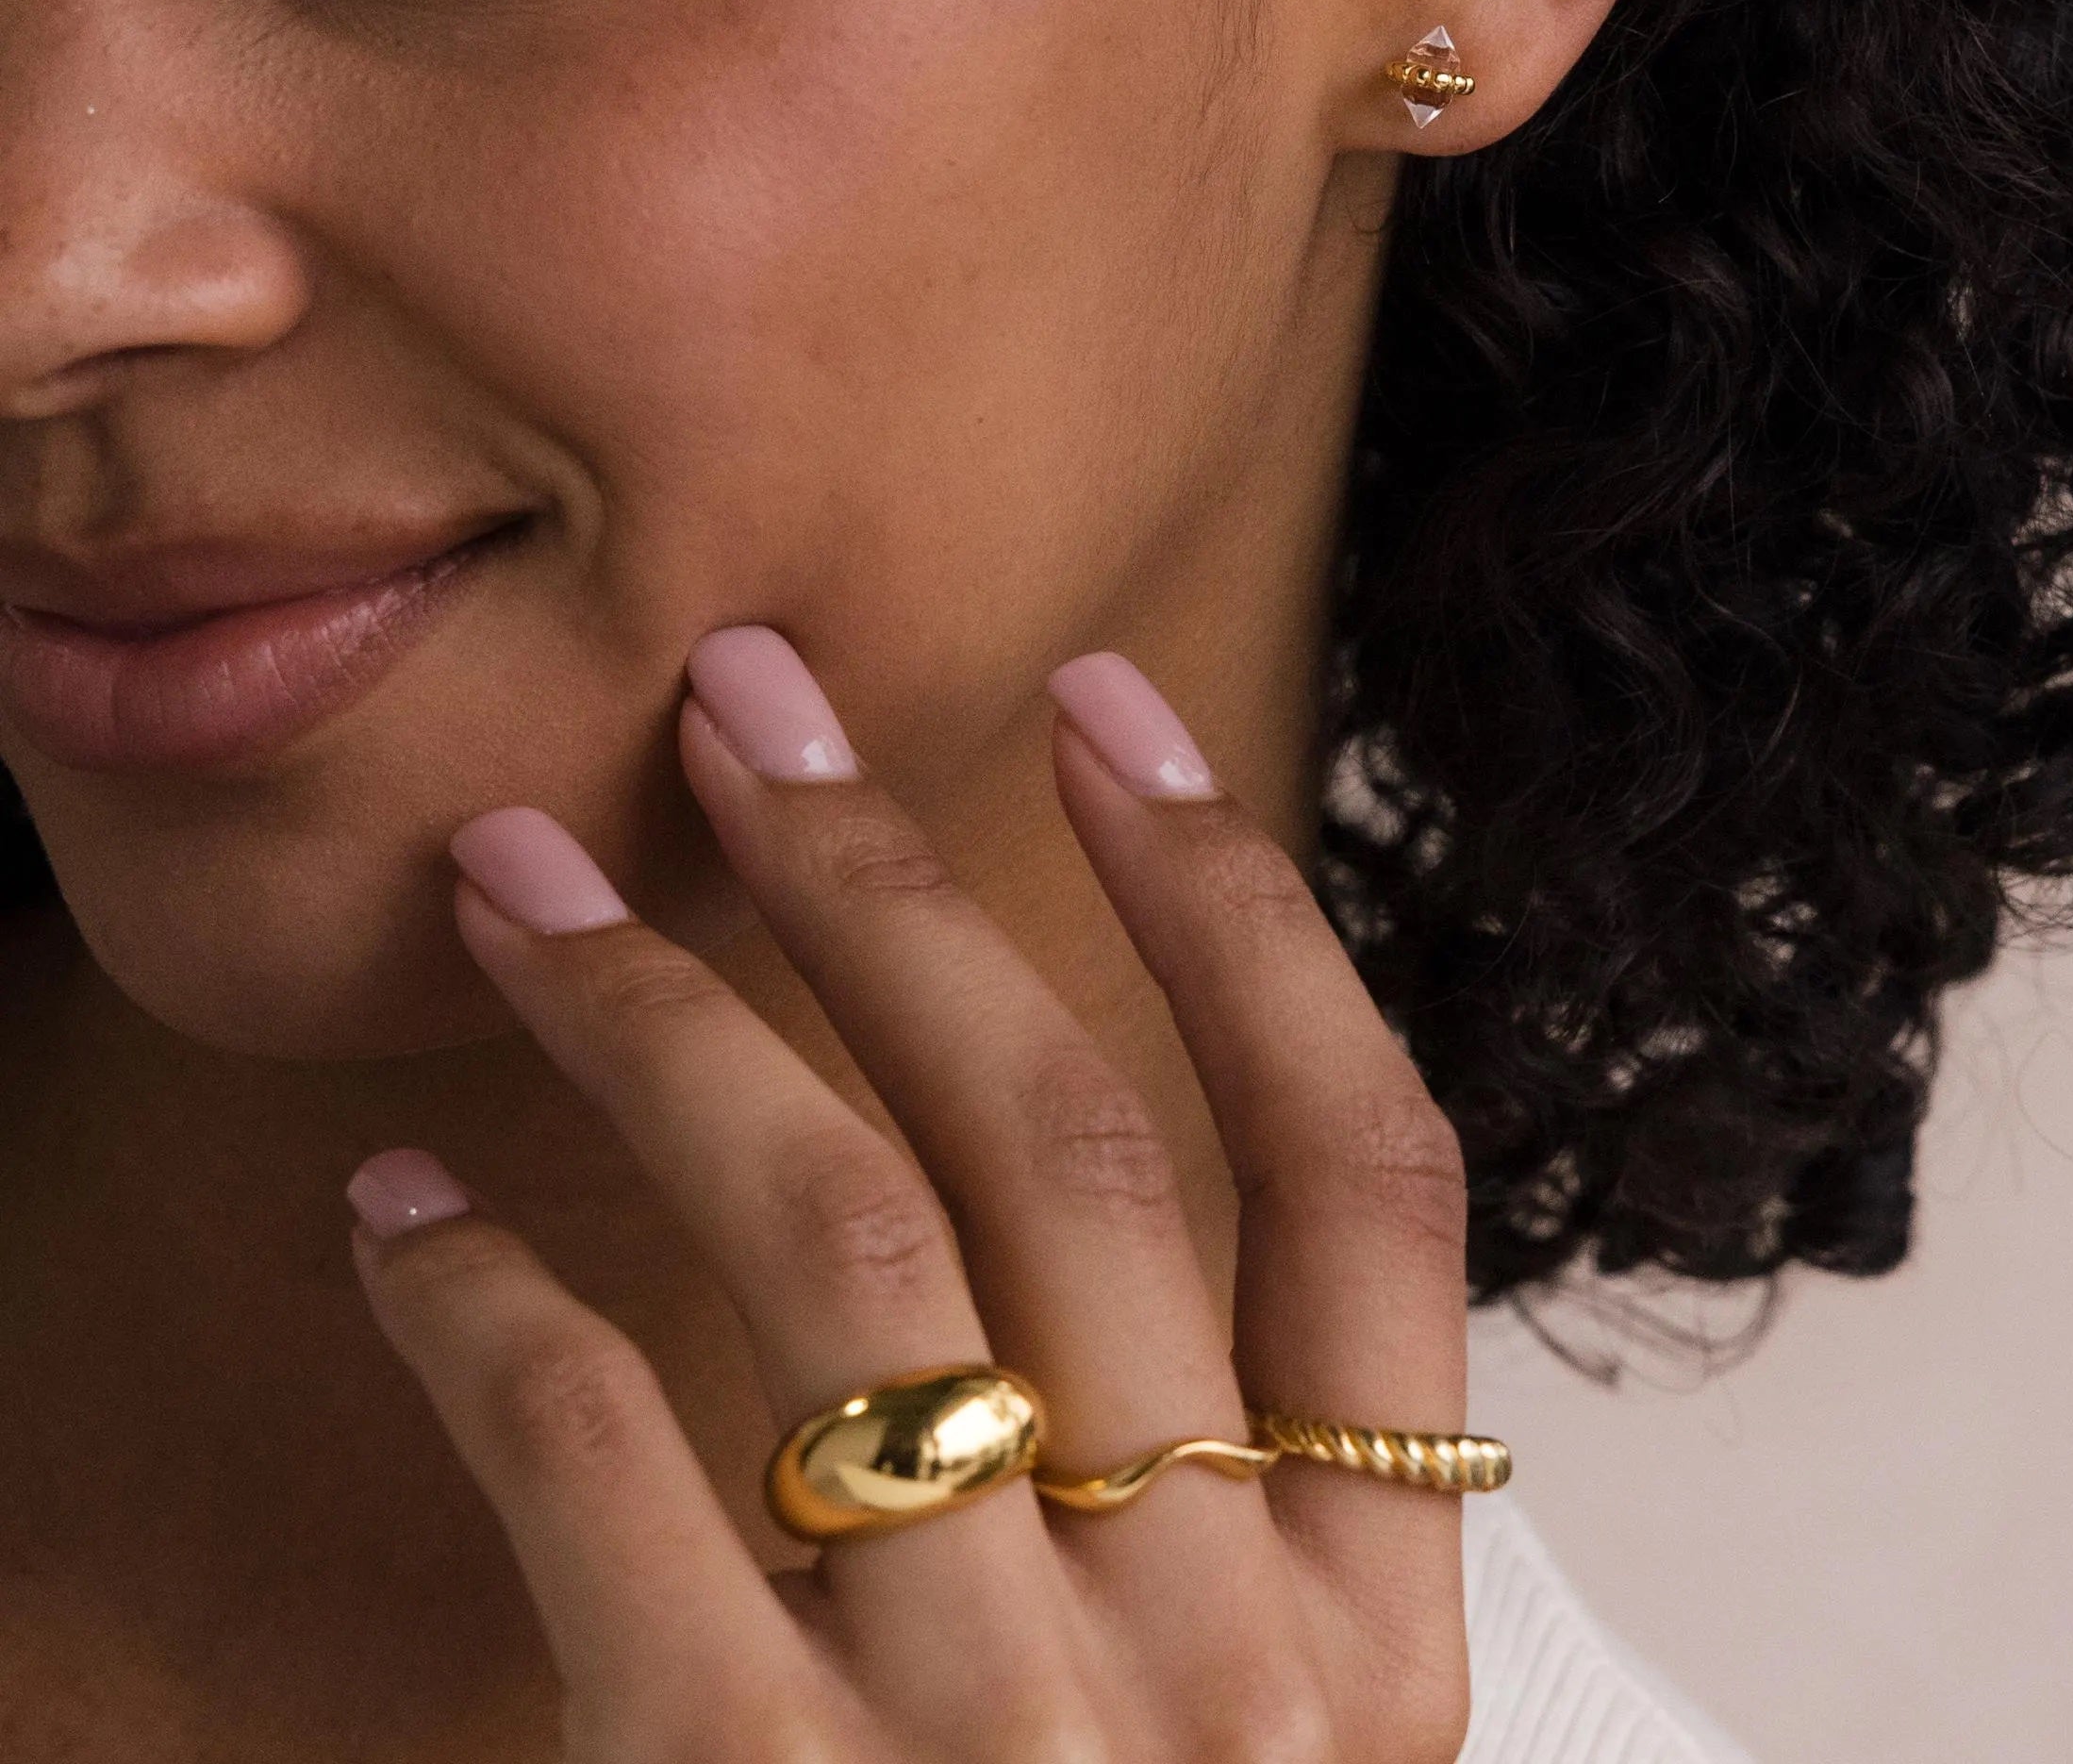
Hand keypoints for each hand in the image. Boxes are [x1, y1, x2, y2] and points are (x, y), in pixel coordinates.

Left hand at [347, 633, 1477, 1759]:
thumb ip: (1222, 1521)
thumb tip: (1074, 1207)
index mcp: (1380, 1618)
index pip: (1371, 1166)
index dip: (1246, 911)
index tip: (1109, 713)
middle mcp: (1232, 1646)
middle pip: (1076, 1148)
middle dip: (904, 883)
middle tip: (751, 701)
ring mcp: (1019, 1745)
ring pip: (850, 1262)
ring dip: (666, 1025)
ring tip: (529, 888)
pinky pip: (624, 1510)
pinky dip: (498, 1329)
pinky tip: (404, 1226)